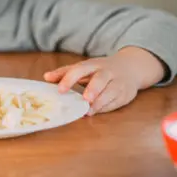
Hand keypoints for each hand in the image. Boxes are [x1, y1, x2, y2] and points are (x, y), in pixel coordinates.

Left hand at [43, 47, 164, 115]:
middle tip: (84, 99)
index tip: (60, 90)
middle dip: (92, 89)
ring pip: (111, 91)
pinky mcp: (126, 94)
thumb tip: (46, 77)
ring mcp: (118, 82)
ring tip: (88, 111)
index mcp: (93, 64)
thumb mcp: (84, 67)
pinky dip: (107, 107)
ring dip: (100, 102)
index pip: (80, 69)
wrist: (130, 67)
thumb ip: (65, 72)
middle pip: (100, 79)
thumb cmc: (100, 69)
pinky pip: (117, 101)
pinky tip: (97, 112)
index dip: (69, 79)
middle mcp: (107, 72)